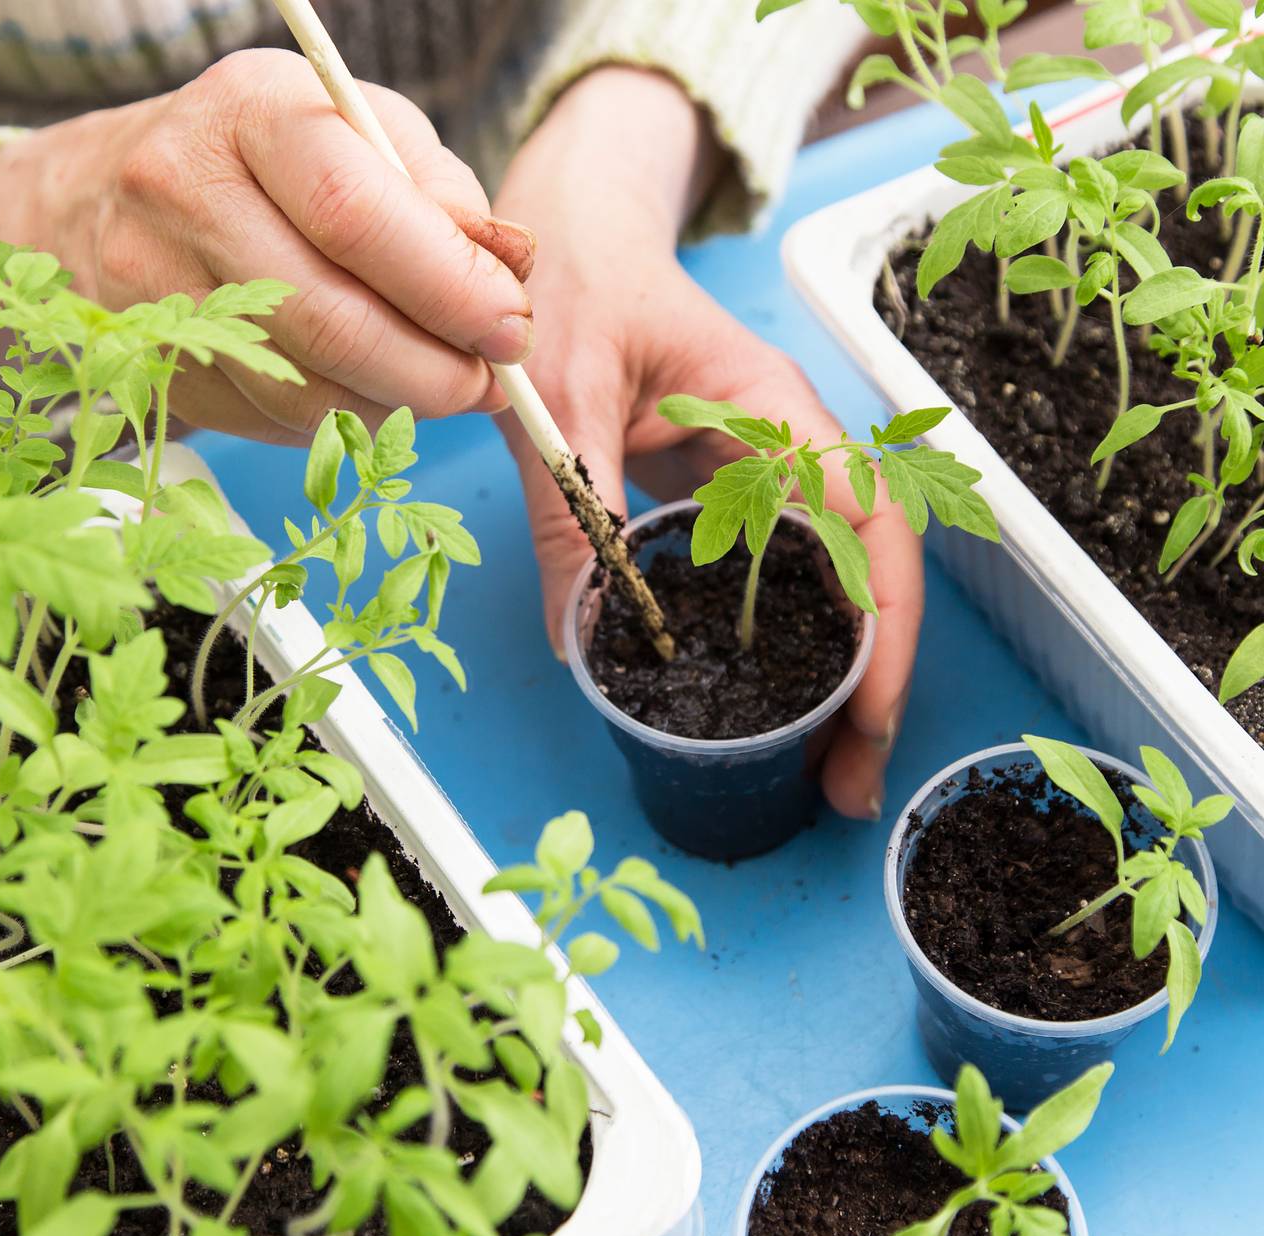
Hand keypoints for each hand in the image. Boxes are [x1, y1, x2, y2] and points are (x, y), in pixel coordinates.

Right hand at [0, 48, 536, 442]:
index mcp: (254, 114)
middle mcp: (186, 195)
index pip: (357, 212)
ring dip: (400, 409)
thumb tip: (513, 271)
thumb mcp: (367, 138)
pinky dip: (347, 422)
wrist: (111, 198)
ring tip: (444, 386)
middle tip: (491, 383)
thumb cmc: (276, 162)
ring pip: (308, 391)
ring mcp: (157, 290)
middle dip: (439, 372)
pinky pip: (277, 423)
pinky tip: (369, 390)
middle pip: (333, 321)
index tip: (511, 327)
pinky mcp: (158, 367)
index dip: (450, 287)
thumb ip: (447, 200)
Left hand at [494, 68, 922, 819]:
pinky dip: (778, 650)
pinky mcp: (724, 503)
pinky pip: (768, 583)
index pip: (865, 523)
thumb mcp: (560, 394)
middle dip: (871, 682)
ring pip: (824, 588)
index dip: (882, 622)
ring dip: (831, 679)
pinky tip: (765, 706)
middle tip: (848, 784)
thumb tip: (578, 639)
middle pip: (863, 575)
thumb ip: (572, 508)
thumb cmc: (576, 286)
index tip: (871, 711)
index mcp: (776, 410)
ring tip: (822, 772)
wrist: (567, 243)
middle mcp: (789, 450)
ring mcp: (762, 480)